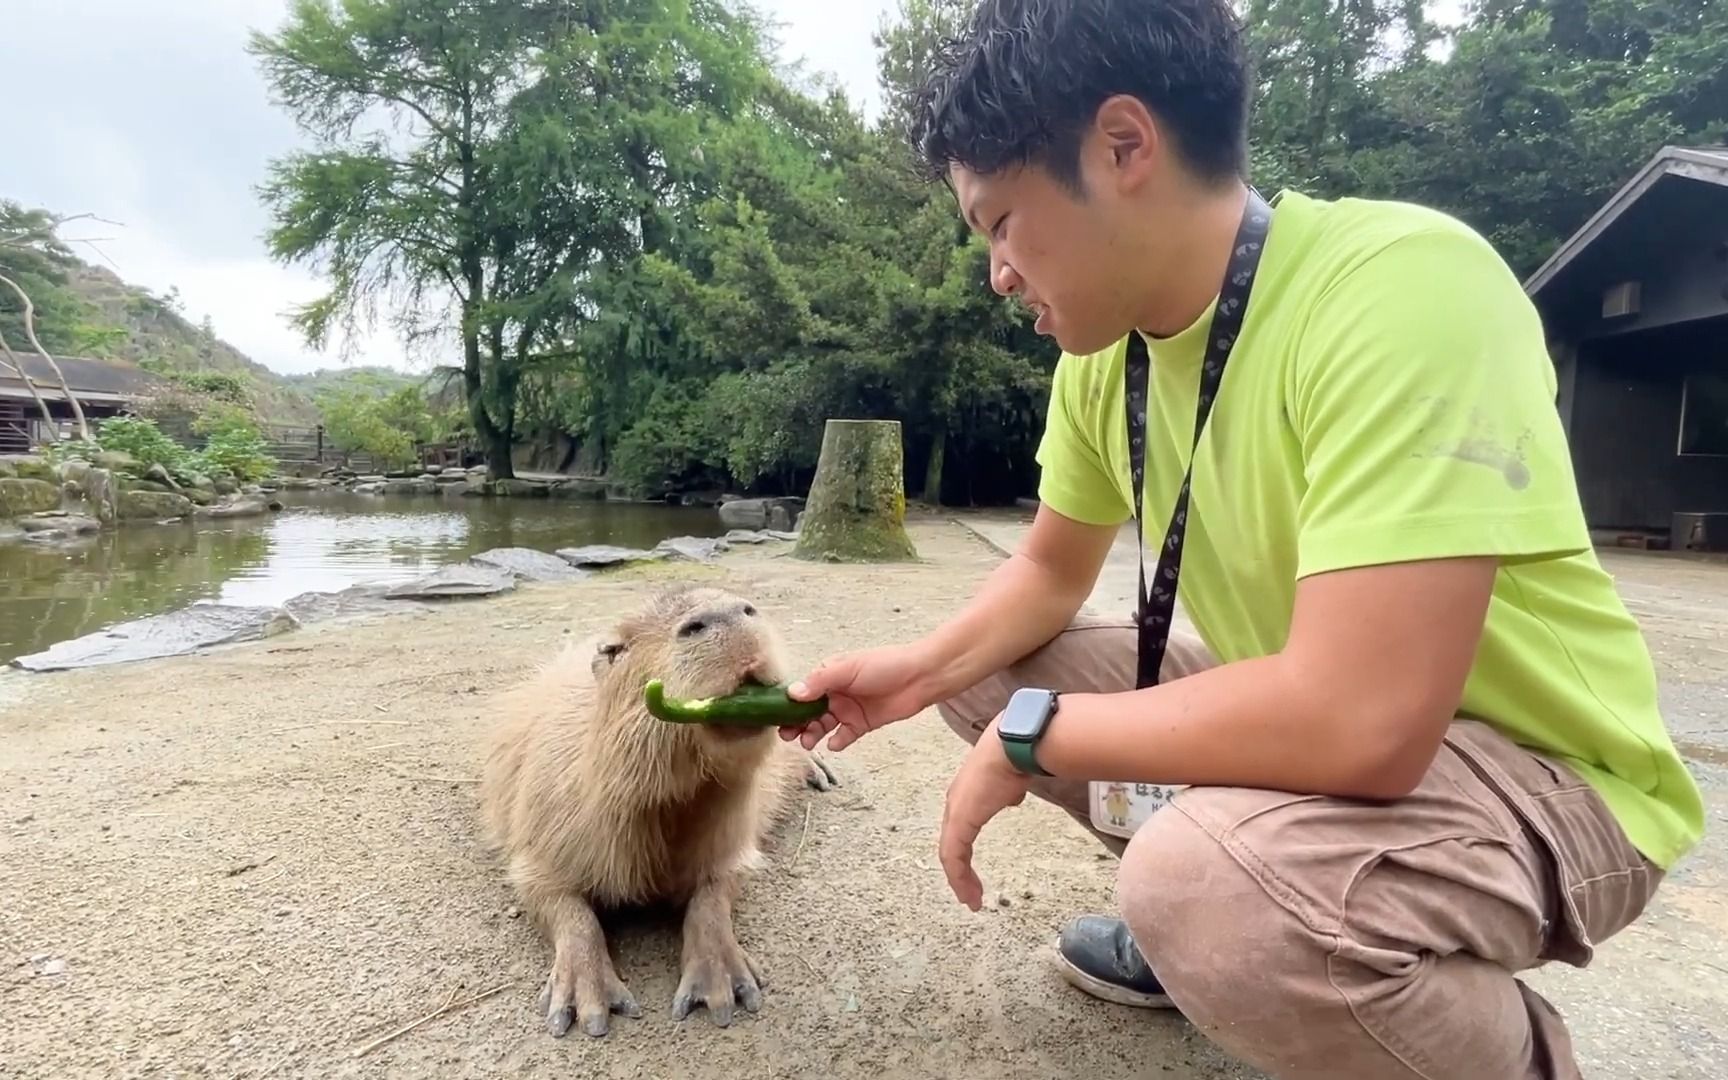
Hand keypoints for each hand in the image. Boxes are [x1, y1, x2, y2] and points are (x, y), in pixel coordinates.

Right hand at [781, 643, 936, 751]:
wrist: (920, 677)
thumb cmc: (886, 664)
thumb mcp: (848, 668)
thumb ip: (819, 682)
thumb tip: (793, 693)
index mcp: (829, 675)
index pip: (802, 691)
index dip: (789, 704)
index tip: (778, 716)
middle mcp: (836, 693)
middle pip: (809, 711)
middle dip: (796, 723)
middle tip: (788, 734)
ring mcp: (848, 709)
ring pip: (823, 726)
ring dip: (813, 733)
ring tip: (808, 741)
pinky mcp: (862, 724)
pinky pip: (844, 736)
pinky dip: (837, 742)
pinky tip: (833, 744)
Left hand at [938, 717, 1032, 910]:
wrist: (1012, 745)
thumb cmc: (1014, 755)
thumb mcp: (1011, 779)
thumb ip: (1008, 791)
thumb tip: (1012, 797)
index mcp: (967, 795)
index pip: (959, 828)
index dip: (964, 851)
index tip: (974, 870)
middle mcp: (956, 803)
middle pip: (951, 845)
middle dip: (959, 871)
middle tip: (969, 893)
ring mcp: (956, 812)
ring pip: (950, 855)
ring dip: (959, 880)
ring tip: (971, 900)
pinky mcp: (960, 821)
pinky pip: (953, 856)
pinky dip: (959, 877)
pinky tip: (969, 892)